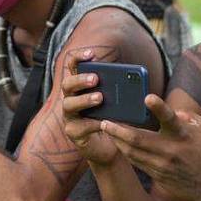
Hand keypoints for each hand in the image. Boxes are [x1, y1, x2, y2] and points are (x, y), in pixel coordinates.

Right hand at [60, 49, 119, 166]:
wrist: (108, 146)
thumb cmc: (111, 117)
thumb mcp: (115, 101)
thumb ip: (117, 89)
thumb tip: (133, 81)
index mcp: (79, 86)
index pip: (73, 66)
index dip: (79, 58)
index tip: (92, 54)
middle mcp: (70, 98)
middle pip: (67, 84)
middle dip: (80, 80)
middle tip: (96, 78)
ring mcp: (69, 116)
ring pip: (69, 104)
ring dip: (84, 100)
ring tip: (100, 98)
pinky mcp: (73, 132)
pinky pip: (79, 126)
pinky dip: (92, 123)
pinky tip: (103, 122)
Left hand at [100, 95, 200, 200]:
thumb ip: (187, 116)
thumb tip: (173, 111)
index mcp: (183, 135)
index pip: (170, 118)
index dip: (159, 107)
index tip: (148, 97)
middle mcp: (170, 149)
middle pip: (138, 139)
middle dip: (118, 129)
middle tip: (105, 120)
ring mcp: (162, 164)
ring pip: (132, 152)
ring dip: (117, 140)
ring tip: (106, 129)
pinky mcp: (157, 174)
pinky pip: (136, 161)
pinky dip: (125, 151)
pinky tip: (117, 143)